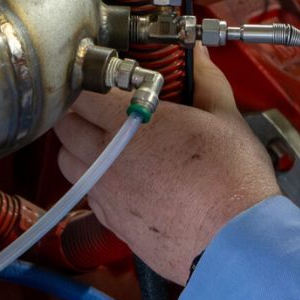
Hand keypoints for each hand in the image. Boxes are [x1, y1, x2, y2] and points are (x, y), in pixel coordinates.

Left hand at [55, 46, 279, 283]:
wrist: (236, 242)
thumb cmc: (232, 180)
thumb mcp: (225, 118)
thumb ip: (205, 81)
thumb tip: (197, 57)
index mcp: (126, 123)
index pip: (80, 93)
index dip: (87, 83)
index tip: (101, 80)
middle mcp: (105, 158)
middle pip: (64, 127)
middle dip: (78, 113)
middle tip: (104, 107)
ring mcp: (106, 194)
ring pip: (68, 163)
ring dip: (79, 149)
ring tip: (109, 143)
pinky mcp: (113, 224)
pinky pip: (89, 196)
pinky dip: (97, 182)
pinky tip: (127, 179)